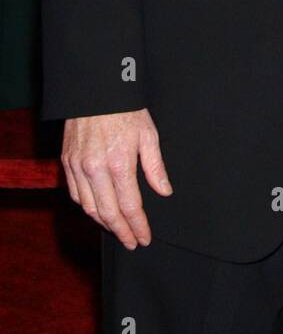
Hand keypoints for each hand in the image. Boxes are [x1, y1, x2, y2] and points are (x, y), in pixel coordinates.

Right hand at [61, 108, 171, 249]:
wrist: (95, 91)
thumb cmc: (125, 110)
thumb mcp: (148, 135)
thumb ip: (155, 167)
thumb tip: (164, 191)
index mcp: (119, 164)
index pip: (129, 207)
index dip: (138, 226)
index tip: (144, 238)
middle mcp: (95, 170)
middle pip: (108, 213)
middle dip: (121, 232)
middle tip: (132, 242)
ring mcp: (78, 167)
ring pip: (89, 208)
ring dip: (103, 223)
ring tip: (118, 230)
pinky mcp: (67, 162)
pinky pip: (75, 194)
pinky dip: (87, 208)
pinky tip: (98, 211)